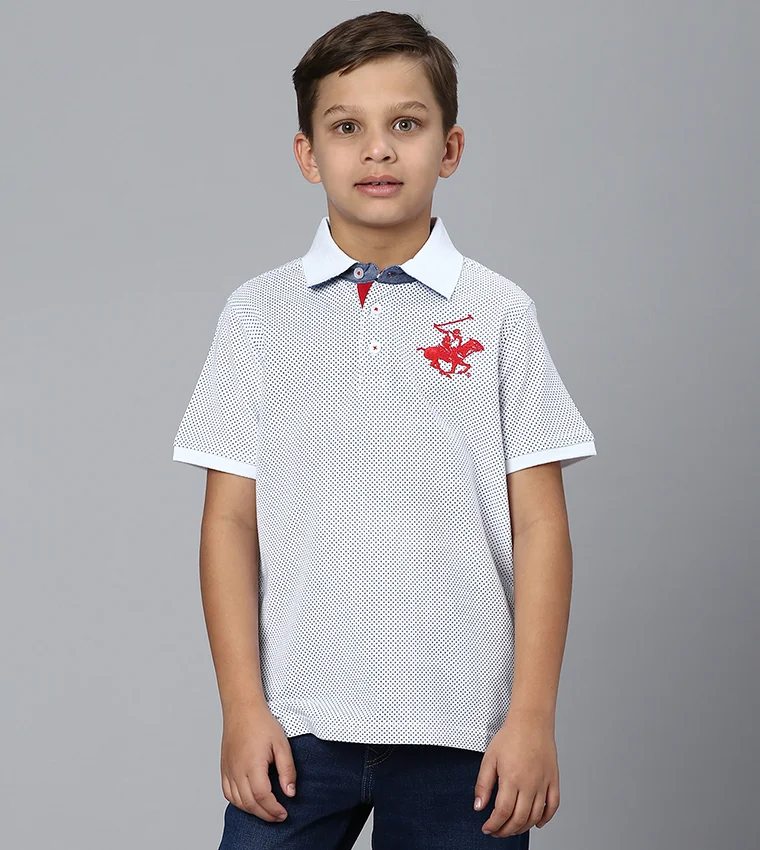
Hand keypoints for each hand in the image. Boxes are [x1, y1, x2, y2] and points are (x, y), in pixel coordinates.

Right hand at [220, 703, 296, 821]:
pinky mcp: (224, 768)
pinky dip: (238, 802)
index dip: (273, 809)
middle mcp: (237, 771)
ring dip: (253, 811)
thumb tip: (290, 792)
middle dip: (265, 814)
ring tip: (267, 810)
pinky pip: (228, 793)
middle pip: (249, 803)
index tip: (284, 813)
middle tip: (278, 816)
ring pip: (237, 801)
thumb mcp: (282, 744)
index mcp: (252, 765)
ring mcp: (228, 770)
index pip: (262, 797)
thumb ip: (287, 770)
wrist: (242, 709)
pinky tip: (249, 802)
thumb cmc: (262, 723)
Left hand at [473, 710, 559, 836]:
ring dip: (523, 827)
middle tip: (498, 831)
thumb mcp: (489, 758)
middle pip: (519, 819)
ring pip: (535, 816)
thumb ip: (483, 784)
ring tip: (512, 828)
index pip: (502, 812)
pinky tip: (537, 822)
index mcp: (512, 779)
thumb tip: (479, 807)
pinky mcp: (553, 780)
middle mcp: (529, 784)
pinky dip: (546, 818)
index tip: (487, 828)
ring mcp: (543, 783)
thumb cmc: (510, 736)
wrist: (531, 721)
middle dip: (506, 830)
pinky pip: (553, 806)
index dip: (494, 825)